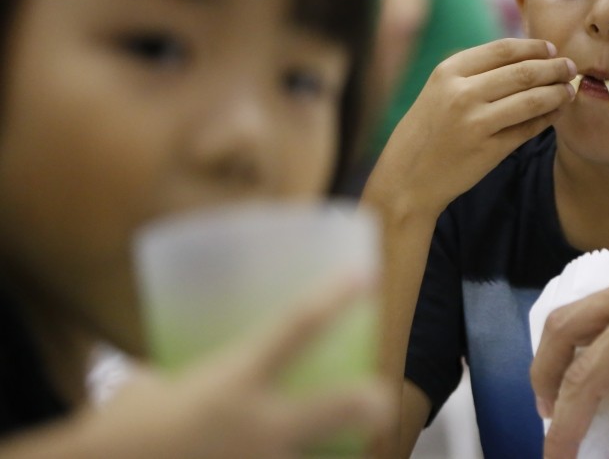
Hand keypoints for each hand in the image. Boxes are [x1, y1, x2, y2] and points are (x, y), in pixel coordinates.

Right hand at [82, 278, 390, 458]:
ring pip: (316, 453)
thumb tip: (171, 381)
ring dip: (321, 447)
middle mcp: (261, 425)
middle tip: (379, 397)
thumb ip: (174, 382)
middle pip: (343, 406)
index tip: (367, 277)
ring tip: (333, 442)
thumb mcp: (148, 392)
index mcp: (235, 381)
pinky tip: (279, 455)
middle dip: (370, 401)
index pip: (297, 328)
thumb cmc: (118, 433)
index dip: (335, 299)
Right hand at [368, 38, 575, 218]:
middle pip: (522, 72)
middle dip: (553, 68)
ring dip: (557, 93)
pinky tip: (556, 113)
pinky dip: (547, 118)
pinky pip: (528, 129)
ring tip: (569, 90)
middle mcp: (462, 93)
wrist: (406, 179)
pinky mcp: (489, 150)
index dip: (533, 47)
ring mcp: (476, 122)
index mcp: (448, 71)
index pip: (502, 49)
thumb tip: (525, 58)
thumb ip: (473, 73)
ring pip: (531, 100)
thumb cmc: (425, 132)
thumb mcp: (438, 91)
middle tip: (570, 67)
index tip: (551, 49)